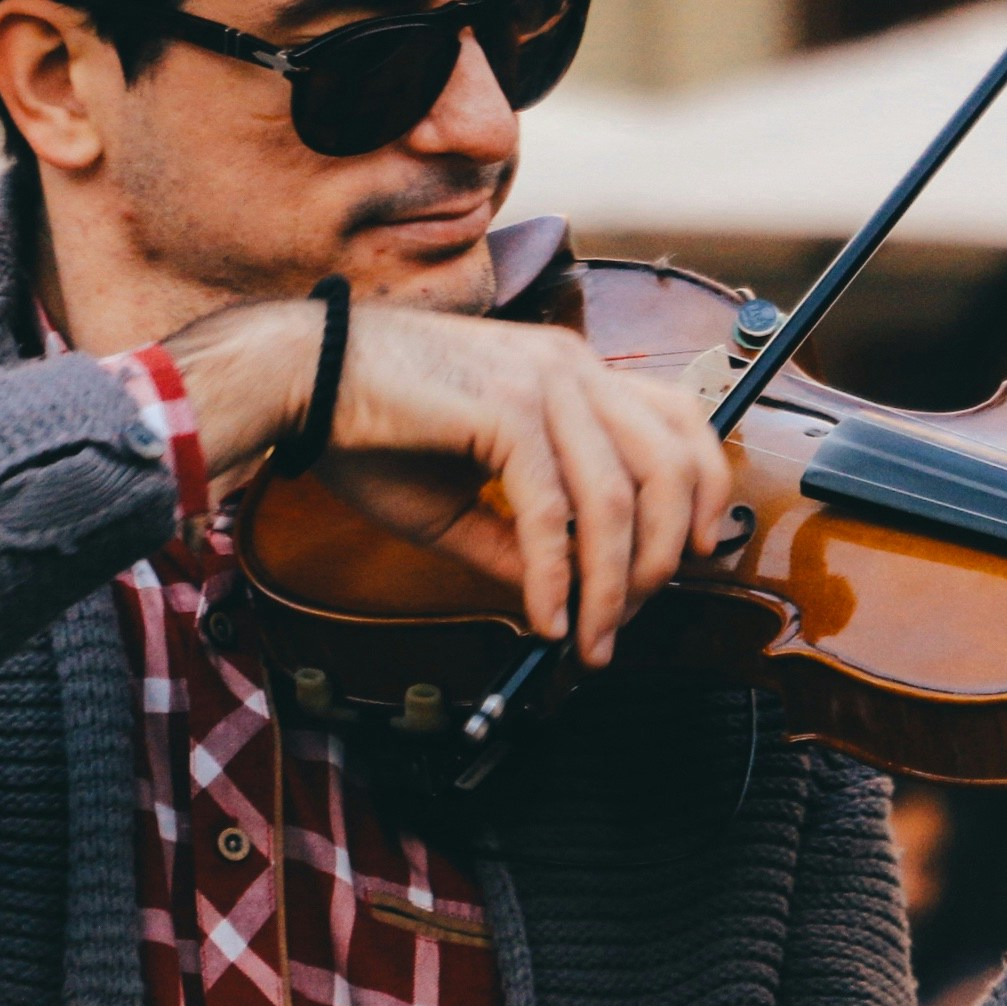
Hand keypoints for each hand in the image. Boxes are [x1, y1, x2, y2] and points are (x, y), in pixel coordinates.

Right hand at [165, 300, 734, 665]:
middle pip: (670, 467)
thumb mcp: (463, 494)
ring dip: (613, 586)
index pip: (680, 421)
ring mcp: (542, 384)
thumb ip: (521, 540)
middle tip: (628, 619)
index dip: (704, 490)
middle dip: (662, 558)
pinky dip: (555, 577)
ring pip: (619, 499)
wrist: (302, 379)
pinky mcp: (504, 410)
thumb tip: (570, 598)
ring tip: (589, 637)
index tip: (697, 552)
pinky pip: (552, 512)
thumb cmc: (374, 426)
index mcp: (573, 370)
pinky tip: (545, 617)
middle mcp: (571, 368)